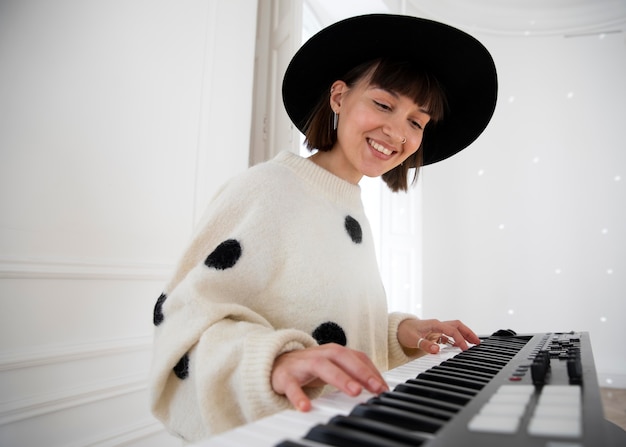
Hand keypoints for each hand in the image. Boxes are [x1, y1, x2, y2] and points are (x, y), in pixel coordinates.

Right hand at [271, 343, 388, 411]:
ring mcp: (302, 364)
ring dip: (340, 378)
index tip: (384, 387)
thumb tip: (378, 387)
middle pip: (341, 357)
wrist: (273, 364)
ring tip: (354, 392)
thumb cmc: (308, 367)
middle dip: (360, 371)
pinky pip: (292, 385)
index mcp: (332, 351)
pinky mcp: (285, 376)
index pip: (356, 356)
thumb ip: (352, 373)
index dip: (371, 370)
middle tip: (375, 387)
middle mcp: (319, 354)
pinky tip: (306, 407)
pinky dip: (298, 396)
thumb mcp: (332, 367)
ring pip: (321, 366)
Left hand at [397, 318, 480, 353]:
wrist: (397, 328)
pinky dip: (457, 339)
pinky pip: (449, 334)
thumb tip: (437, 349)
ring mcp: (437, 328)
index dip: (459, 339)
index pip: (451, 330)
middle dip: (468, 333)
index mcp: (434, 324)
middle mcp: (437, 324)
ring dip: (464, 335)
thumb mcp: (413, 339)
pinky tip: (460, 346)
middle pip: (457, 325)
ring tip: (474, 343)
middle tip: (478, 342)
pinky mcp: (435, 333)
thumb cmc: (404, 332)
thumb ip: (425, 345)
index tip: (465, 349)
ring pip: (455, 328)